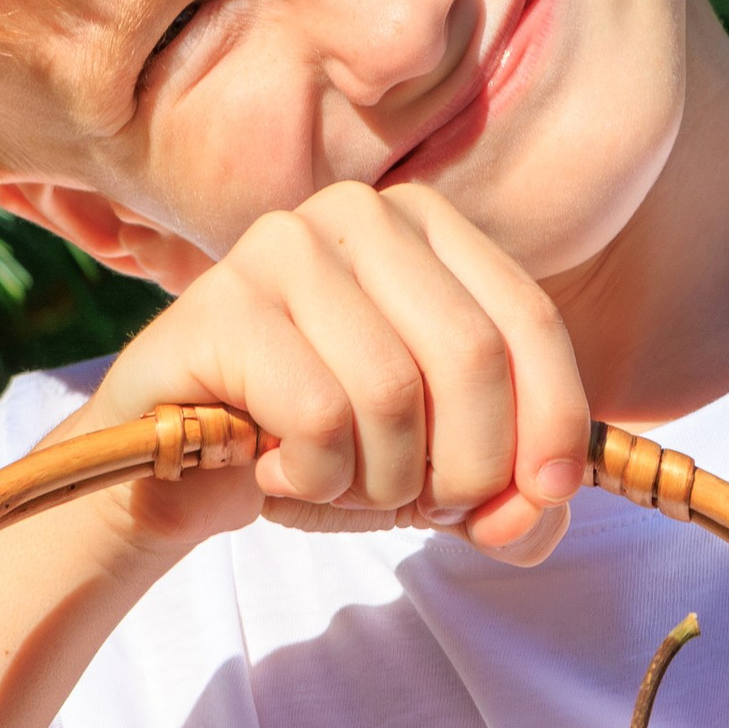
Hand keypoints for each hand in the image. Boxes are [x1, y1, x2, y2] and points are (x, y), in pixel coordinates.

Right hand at [80, 180, 587, 567]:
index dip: (553, 419)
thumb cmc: (316, 447)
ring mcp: (282, 247)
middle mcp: (359, 215)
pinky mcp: (220, 304)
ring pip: (394, 394)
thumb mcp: (435, 473)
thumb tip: (535, 512)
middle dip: (466, 467)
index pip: (528, 319)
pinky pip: (318, 416)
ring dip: (379, 480)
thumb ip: (512, 500)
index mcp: (428, 226)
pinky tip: (277, 473)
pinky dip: (315, 477)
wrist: (175, 468)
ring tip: (336, 481)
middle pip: (472, 355)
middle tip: (418, 505)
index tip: (543, 495)